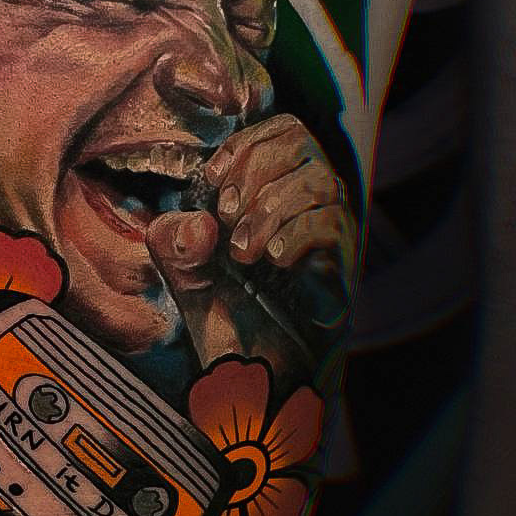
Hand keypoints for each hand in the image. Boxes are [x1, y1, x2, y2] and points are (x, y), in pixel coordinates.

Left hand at [146, 114, 356, 369]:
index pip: (280, 130)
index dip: (245, 144)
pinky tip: (273, 260)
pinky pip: (333, 223)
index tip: (214, 180)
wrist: (250, 385)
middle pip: (302, 141)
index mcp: (272, 194)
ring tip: (243, 251)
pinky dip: (296, 233)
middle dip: (255, 170)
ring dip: (271, 206)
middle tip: (227, 215)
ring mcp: (329, 236)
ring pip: (321, 179)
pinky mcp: (343, 269)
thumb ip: (172, 240)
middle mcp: (306, 206)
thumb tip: (200, 225)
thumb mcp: (181, 274)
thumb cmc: (224, 323)